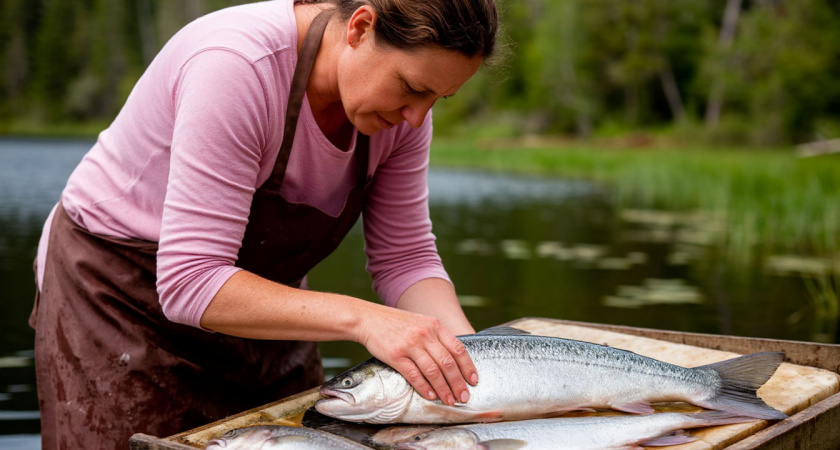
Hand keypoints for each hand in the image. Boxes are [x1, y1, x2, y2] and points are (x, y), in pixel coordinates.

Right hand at [355, 306, 477, 405]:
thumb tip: (452, 360)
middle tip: (464, 396)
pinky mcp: (396, 355)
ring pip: (433, 371)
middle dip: (458, 383)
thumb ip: (436, 337)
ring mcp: (410, 344)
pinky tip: (431, 396)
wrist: (368, 319)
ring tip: (449, 400)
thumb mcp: (421, 322)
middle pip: (448, 363)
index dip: (468, 366)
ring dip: (443, 389)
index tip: (473, 380)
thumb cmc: (396, 323)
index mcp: (434, 325)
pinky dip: (424, 388)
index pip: (458, 348)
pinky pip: (414, 375)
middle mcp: (425, 334)